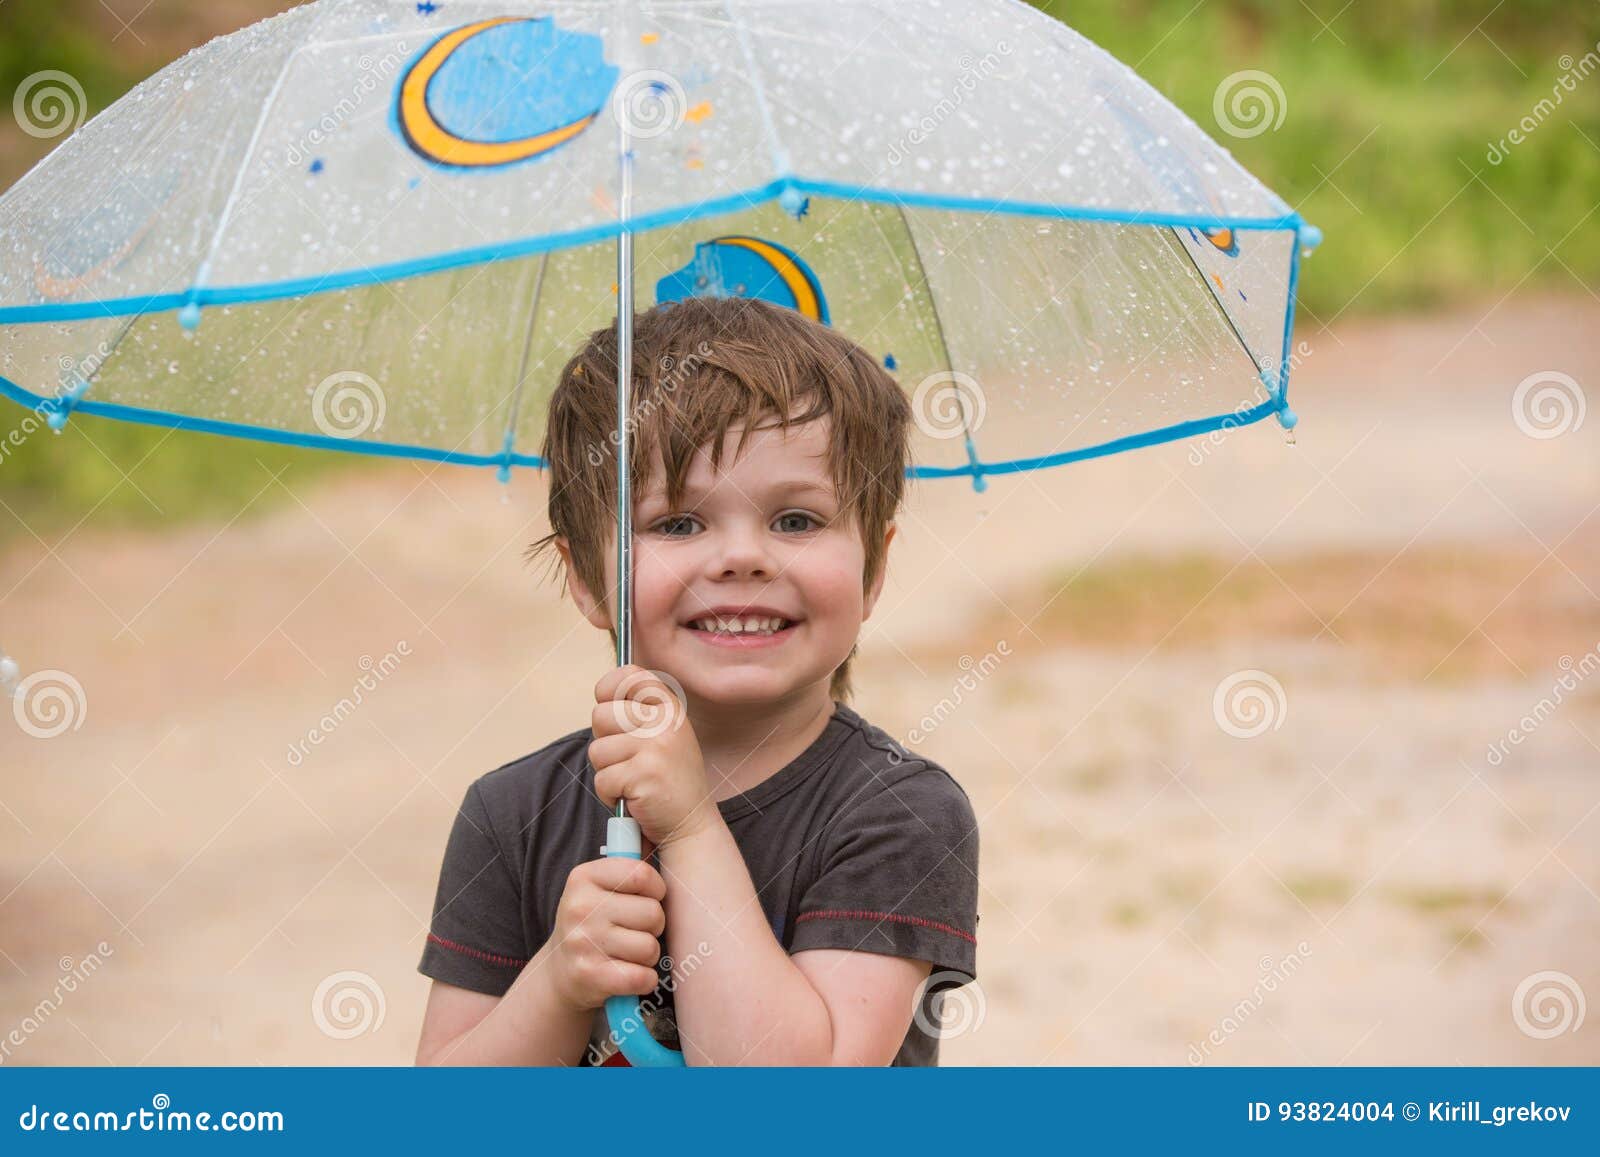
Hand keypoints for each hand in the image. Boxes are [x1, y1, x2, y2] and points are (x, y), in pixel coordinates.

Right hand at [545, 857, 666, 1011]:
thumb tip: (661, 831)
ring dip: (647, 956)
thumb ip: (627, 867)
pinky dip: (644, 980)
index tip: (650, 898)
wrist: (560, 973)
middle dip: (653, 926)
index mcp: (583, 877)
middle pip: (652, 913)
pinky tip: (629, 974)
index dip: (657, 889)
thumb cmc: (593, 924)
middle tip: (635, 931)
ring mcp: (582, 942)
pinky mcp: (589, 976)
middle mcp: (579, 906)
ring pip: (650, 947)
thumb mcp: (599, 888)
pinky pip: (642, 977)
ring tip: (627, 953)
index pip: (642, 874)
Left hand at [588, 665, 719, 850]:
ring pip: (597, 751)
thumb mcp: (662, 736)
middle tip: (628, 760)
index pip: (629, 675)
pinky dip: (610, 795)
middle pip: (600, 715)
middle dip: (604, 742)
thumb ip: (637, 714)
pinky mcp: (644, 774)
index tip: (611, 709)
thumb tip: (600, 696)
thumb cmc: (667, 782)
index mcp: (670, 707)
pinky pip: (602, 780)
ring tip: (633, 782)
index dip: (608, 689)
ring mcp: (657, 747)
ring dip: (607, 773)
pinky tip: (634, 799)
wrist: (691, 825)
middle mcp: (666, 722)